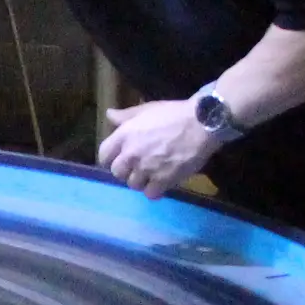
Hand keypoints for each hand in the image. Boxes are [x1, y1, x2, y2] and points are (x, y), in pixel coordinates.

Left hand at [97, 99, 217, 199]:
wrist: (201, 124)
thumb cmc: (174, 113)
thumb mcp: (147, 110)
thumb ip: (126, 116)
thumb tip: (109, 115)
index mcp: (125, 135)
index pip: (104, 155)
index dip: (111, 158)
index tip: (120, 158)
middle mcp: (131, 153)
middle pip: (117, 172)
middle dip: (126, 170)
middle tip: (139, 166)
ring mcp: (146, 168)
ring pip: (133, 185)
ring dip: (141, 181)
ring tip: (153, 174)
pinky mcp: (163, 180)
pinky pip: (150, 194)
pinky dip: (155, 190)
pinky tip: (162, 182)